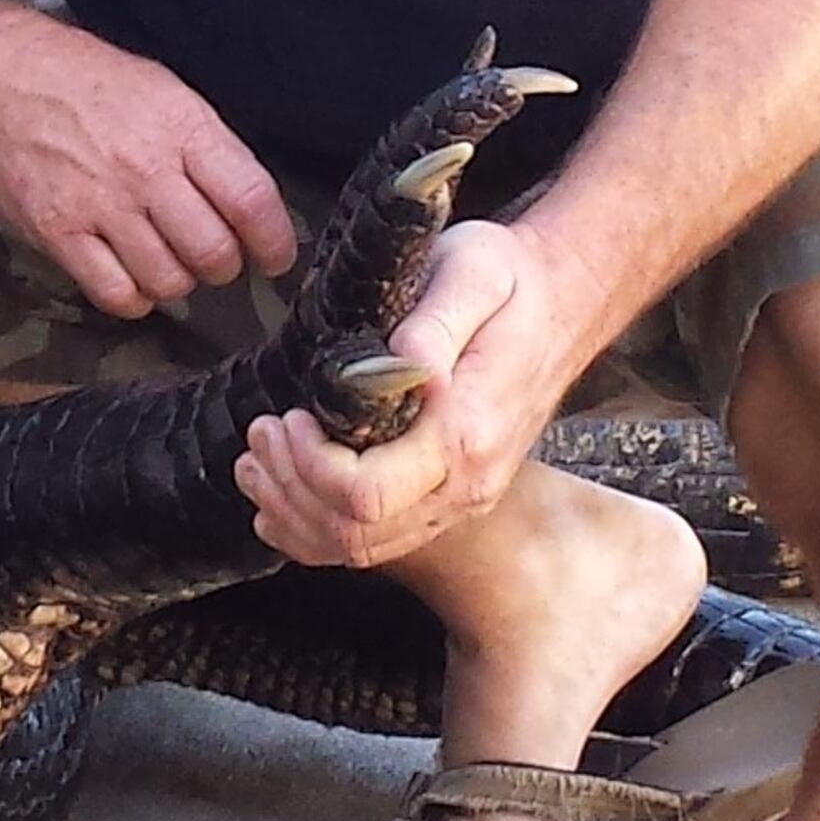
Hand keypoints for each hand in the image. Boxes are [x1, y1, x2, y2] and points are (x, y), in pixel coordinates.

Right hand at [0, 6, 296, 322]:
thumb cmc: (87, 80)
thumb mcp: (164, 91)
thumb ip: (205, 147)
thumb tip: (245, 206)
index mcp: (182, 126)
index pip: (251, 199)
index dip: (275, 241)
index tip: (276, 257)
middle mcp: (145, 168)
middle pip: (213, 252)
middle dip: (224, 265)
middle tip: (213, 257)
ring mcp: (100, 204)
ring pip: (169, 280)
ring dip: (178, 281)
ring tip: (167, 261)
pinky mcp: (58, 232)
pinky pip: (116, 293)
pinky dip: (134, 297)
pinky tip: (131, 276)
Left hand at [237, 216, 588, 573]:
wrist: (561, 301)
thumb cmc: (511, 281)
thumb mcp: (475, 272)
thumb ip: (436, 321)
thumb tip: (405, 364)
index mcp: (467, 432)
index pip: (367, 494)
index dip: (309, 466)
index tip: (290, 418)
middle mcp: (467, 482)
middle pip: (354, 534)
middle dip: (290, 488)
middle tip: (262, 432)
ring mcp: (459, 498)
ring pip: (357, 548)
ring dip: (293, 512)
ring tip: (258, 461)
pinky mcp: (447, 499)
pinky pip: (374, 543)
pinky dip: (314, 530)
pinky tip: (282, 499)